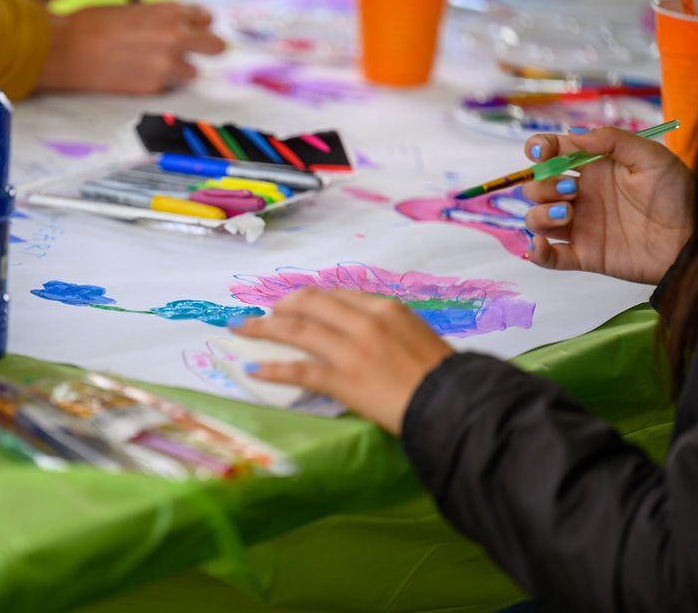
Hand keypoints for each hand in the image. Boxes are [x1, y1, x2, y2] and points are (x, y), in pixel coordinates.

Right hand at [38, 2, 225, 93]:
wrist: (67, 49)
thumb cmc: (92, 24)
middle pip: (216, 47)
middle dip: (210, 49)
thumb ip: (159, 19)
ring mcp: (166, 65)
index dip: (201, 25)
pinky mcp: (154, 88)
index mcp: (169, 12)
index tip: (197, 30)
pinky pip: (166, 87)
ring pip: (191, 73)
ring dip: (179, 70)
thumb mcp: (132, 10)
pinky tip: (134, 74)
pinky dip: (156, 83)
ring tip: (154, 66)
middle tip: (202, 52)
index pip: (206, 19)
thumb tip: (176, 28)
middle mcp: (174, 38)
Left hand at [233, 288, 453, 434]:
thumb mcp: (416, 335)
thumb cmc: (442, 375)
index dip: (308, 298)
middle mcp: (365, 321)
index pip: (336, 295)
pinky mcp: (344, 380)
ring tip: (243, 330)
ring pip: (296, 330)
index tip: (293, 303)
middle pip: (310, 304)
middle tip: (264, 314)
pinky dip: (274, 369)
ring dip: (264, 328)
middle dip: (281, 306)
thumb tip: (359, 329)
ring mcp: (352, 349)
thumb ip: (386, 327)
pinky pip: (300, 370)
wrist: (455, 403)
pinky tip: (257, 370)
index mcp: (384, 308)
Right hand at [523, 127, 692, 284]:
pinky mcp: (583, 255)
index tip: (542, 152)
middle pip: (537, 188)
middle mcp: (580, 196)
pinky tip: (541, 246)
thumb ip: (611, 140)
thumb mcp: (651, 156)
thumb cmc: (678, 193)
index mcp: (593, 169)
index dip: (539, 149)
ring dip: (541, 214)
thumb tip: (572, 137)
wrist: (693, 236)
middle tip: (571, 190)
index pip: (552, 154)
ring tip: (568, 214)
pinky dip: (536, 252)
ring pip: (536, 219)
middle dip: (543, 186)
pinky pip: (548, 257)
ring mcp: (580, 226)